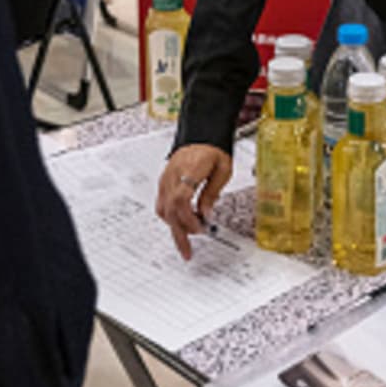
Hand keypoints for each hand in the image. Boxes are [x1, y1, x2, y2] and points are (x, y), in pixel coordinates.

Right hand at [155, 145, 232, 260]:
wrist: (201, 136)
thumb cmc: (213, 150)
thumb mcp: (223, 170)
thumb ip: (212, 193)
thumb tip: (206, 215)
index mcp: (190, 169)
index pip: (181, 199)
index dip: (189, 218)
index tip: (201, 228)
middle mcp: (173, 175)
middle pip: (170, 209)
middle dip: (179, 232)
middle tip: (188, 250)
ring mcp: (165, 179)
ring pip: (163, 210)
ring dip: (175, 227)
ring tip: (188, 237)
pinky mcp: (164, 183)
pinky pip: (162, 205)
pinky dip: (171, 218)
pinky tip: (182, 224)